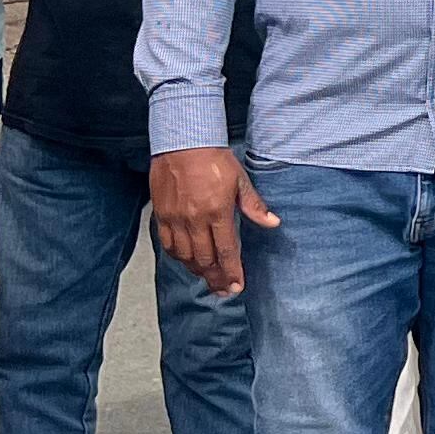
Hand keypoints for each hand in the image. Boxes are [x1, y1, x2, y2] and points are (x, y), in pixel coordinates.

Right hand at [152, 148, 277, 298]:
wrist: (182, 143)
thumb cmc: (214, 159)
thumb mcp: (240, 180)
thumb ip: (254, 206)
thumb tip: (273, 223)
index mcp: (217, 211)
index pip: (226, 251)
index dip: (232, 272)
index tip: (238, 286)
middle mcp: (194, 219)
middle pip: (205, 259)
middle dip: (216, 278)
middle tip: (225, 290)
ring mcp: (175, 219)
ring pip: (185, 256)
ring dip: (198, 271)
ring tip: (209, 279)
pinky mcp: (161, 215)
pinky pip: (168, 245)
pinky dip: (178, 257)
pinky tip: (187, 261)